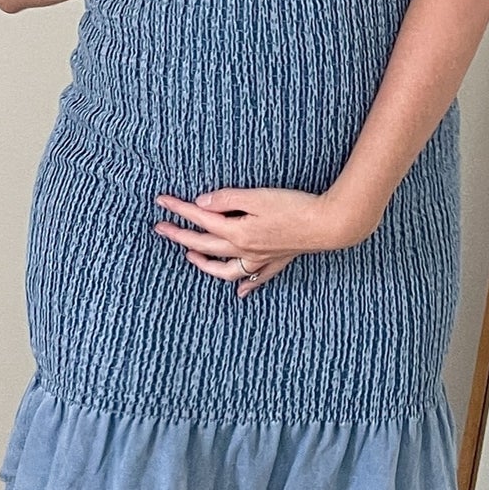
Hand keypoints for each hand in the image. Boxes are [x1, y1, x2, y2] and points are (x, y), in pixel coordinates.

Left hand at [153, 182, 382, 296]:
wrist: (328, 224)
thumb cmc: (294, 206)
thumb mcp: (257, 196)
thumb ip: (227, 199)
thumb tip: (200, 204)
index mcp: (237, 231)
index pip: (200, 218)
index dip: (179, 209)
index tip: (161, 202)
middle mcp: (245, 249)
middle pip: (205, 244)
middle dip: (180, 236)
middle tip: (161, 228)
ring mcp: (260, 259)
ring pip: (224, 269)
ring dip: (204, 264)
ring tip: (191, 256)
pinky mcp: (277, 261)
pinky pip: (256, 278)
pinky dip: (245, 285)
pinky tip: (239, 292)